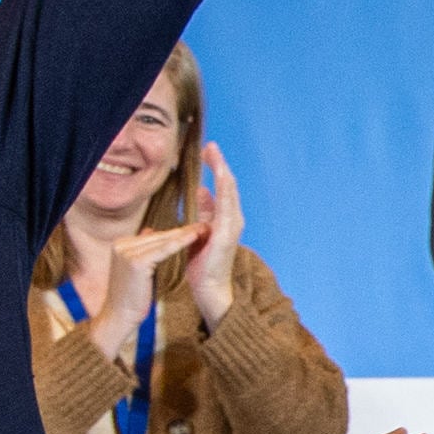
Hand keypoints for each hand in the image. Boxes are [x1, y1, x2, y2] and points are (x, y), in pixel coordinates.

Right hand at [84, 223, 198, 363]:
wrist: (120, 316)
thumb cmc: (131, 297)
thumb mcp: (136, 268)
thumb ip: (142, 249)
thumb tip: (150, 230)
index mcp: (120, 244)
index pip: (153, 236)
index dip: (173, 233)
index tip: (191, 228)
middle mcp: (121, 245)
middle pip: (158, 237)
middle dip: (180, 232)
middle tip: (201, 225)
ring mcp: (127, 252)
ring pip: (162, 242)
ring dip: (183, 235)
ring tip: (201, 229)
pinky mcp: (136, 262)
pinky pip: (163, 251)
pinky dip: (179, 244)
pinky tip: (193, 238)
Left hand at [182, 143, 242, 330]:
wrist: (208, 288)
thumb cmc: (203, 263)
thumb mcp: (201, 230)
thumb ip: (204, 211)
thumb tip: (202, 191)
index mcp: (225, 218)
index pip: (222, 186)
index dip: (216, 167)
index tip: (207, 151)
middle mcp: (233, 219)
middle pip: (228, 184)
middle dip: (220, 163)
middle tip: (210, 145)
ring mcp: (232, 226)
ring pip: (230, 192)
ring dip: (223, 171)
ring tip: (215, 154)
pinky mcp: (226, 234)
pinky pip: (227, 206)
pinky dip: (224, 189)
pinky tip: (220, 175)